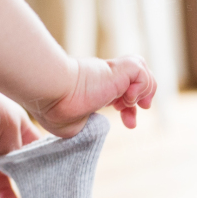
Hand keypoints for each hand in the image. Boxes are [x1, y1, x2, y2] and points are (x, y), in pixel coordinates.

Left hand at [0, 85, 40, 197]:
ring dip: (4, 191)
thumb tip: (20, 170)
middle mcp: (4, 140)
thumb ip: (17, 150)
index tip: (55, 179)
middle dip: (27, 181)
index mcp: (19, 128)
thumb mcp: (9, 127)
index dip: (45, 162)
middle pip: (18, 165)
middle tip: (37, 197)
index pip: (36, 148)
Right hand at [35, 56, 156, 136]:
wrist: (51, 95)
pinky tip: (126, 99)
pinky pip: (141, 72)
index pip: (123, 89)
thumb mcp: (74, 125)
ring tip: (129, 106)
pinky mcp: (118, 69)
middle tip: (132, 120)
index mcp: (95, 87)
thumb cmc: (55, 110)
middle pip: (136, 77)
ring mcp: (112, 71)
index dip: (131, 106)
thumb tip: (92, 128)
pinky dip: (141, 87)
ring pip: (142, 70)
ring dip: (145, 92)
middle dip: (143, 99)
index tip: (129, 124)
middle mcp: (105, 76)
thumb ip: (87, 125)